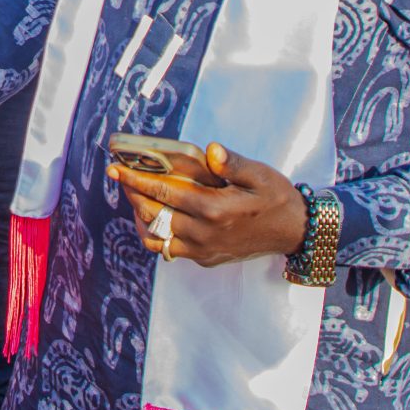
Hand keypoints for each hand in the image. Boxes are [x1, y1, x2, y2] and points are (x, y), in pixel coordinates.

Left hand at [109, 144, 305, 266]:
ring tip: (135, 197)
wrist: (294, 232)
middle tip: (122, 177)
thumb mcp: (259, 175)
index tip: (116, 169)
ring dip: (141, 217)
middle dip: (133, 195)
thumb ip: (232, 163)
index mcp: (215, 210)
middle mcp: (205, 234)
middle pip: (154, 215)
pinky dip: (155, 235)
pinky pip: (170, 250)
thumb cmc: (276, 198)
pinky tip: (155, 218)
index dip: (137, 180)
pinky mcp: (206, 259)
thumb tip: (211, 150)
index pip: (165, 193)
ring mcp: (204, 250)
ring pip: (157, 238)